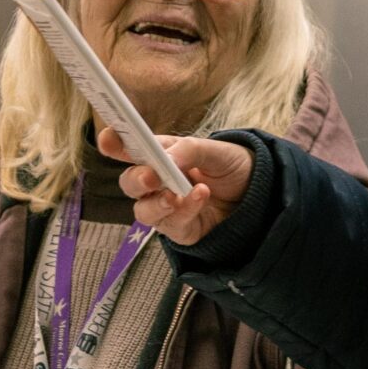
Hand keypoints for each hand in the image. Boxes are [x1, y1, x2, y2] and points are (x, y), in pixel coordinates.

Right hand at [98, 126, 252, 244]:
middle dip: (136, 179)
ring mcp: (166, 208)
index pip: (130, 149)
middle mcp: (157, 182)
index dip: (114, 144)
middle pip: (129, 183)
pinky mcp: (180, 229)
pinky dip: (184, 211)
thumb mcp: (216, 150)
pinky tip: (200, 197)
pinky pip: (171, 225)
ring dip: (157, 203)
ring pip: (142, 210)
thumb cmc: (232, 166)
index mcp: (161, 154)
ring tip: (177, 194)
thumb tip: (165, 158)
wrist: (259, 195)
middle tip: (151, 176)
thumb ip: (188, 150)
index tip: (108, 139)